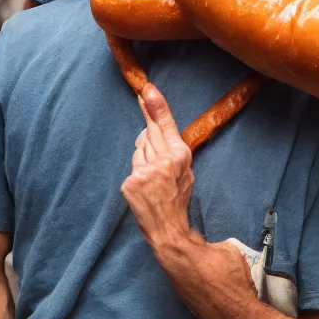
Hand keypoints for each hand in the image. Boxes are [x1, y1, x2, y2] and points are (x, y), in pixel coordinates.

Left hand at [121, 84, 193, 250]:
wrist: (168, 228)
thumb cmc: (177, 199)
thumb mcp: (186, 171)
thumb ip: (172, 150)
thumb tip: (152, 132)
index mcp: (181, 154)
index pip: (166, 124)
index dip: (156, 105)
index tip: (147, 89)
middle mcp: (165, 159)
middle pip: (148, 132)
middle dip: (146, 122)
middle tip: (142, 95)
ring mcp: (147, 170)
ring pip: (139, 149)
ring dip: (142, 157)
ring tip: (152, 177)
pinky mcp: (132, 180)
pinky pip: (132, 166)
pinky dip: (135, 174)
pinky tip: (143, 188)